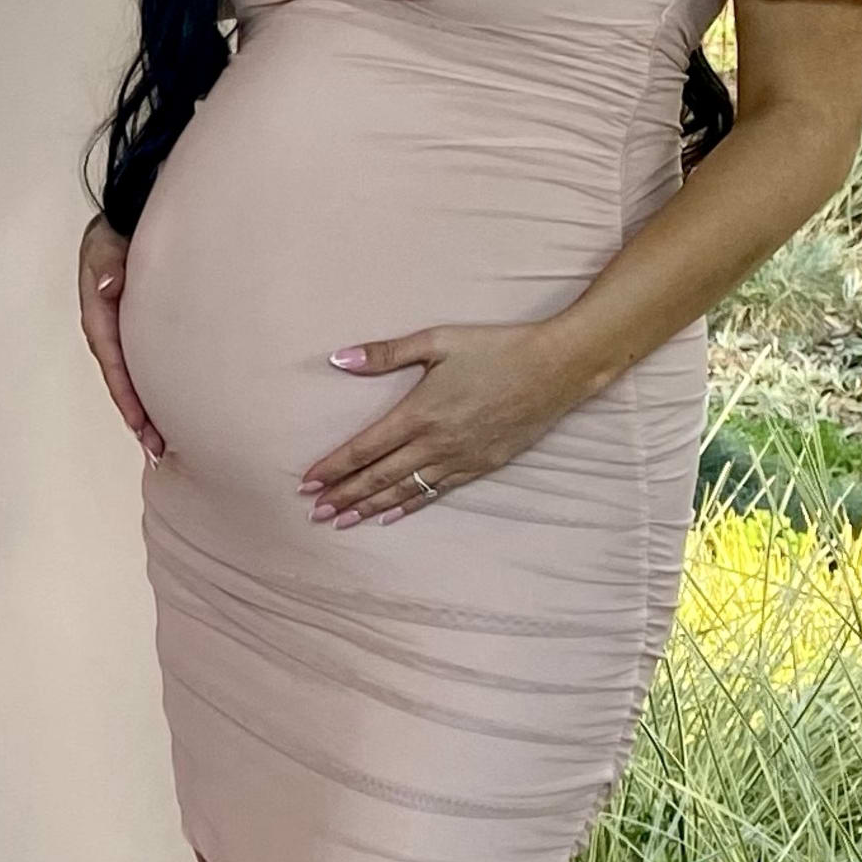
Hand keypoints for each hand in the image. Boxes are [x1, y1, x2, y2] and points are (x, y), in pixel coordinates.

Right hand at [78, 216, 163, 455]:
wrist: (126, 220)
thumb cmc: (115, 232)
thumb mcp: (104, 242)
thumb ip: (105, 261)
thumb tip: (106, 286)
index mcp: (99, 313)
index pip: (112, 360)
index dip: (126, 394)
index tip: (140, 423)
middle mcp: (108, 328)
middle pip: (123, 379)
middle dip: (137, 415)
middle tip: (158, 447)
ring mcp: (123, 331)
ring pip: (134, 376)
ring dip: (145, 409)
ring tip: (164, 443)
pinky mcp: (139, 331)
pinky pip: (145, 364)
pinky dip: (153, 390)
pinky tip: (170, 410)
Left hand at [302, 318, 595, 526]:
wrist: (556, 369)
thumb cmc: (495, 348)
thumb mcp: (437, 340)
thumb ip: (385, 354)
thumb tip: (338, 358)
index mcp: (418, 412)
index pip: (364, 448)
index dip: (333, 468)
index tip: (306, 483)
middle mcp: (435, 443)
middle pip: (377, 476)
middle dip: (343, 496)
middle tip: (314, 514)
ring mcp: (459, 459)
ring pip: (404, 490)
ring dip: (369, 507)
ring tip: (341, 521)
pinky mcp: (481, 466)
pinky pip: (435, 493)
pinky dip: (408, 506)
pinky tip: (388, 516)